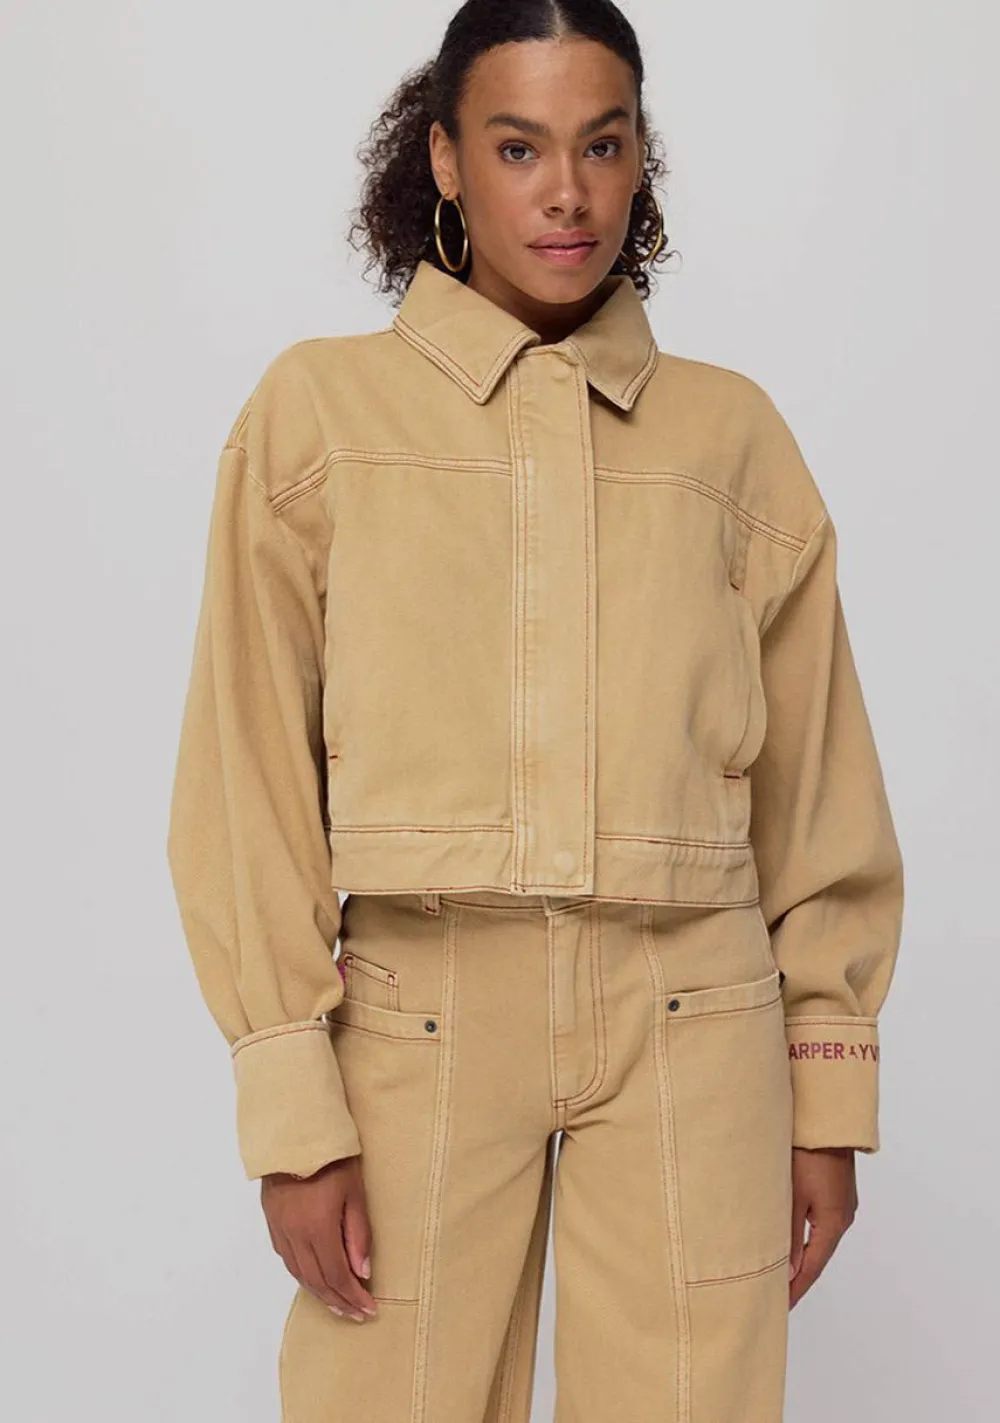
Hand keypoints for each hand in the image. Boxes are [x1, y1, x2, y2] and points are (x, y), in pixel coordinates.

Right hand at [261, 1155, 376, 1321]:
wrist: (295, 1134)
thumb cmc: (332, 1158)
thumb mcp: (355, 1192)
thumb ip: (358, 1234)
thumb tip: (362, 1272)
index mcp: (317, 1229)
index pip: (337, 1276)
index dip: (353, 1297)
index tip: (369, 1310)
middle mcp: (295, 1235)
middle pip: (316, 1281)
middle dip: (338, 1301)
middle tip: (356, 1314)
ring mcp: (280, 1229)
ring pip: (299, 1273)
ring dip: (319, 1292)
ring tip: (337, 1304)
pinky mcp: (271, 1221)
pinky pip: (287, 1258)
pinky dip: (303, 1274)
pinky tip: (313, 1278)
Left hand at [788, 1145, 857, 1308]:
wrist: (828, 1121)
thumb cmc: (810, 1154)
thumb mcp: (794, 1196)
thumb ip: (789, 1235)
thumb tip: (786, 1271)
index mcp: (833, 1223)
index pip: (813, 1268)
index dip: (796, 1289)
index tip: (780, 1307)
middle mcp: (842, 1218)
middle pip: (818, 1256)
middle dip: (798, 1277)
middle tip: (777, 1296)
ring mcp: (842, 1204)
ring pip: (819, 1240)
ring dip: (802, 1257)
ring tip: (781, 1274)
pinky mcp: (836, 1192)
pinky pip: (820, 1224)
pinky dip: (806, 1238)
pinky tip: (792, 1240)